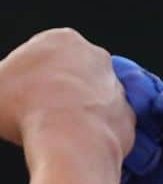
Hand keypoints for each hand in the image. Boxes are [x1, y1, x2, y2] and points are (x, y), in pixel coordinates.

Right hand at [0, 29, 134, 163]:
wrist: (72, 140)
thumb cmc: (24, 107)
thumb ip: (2, 80)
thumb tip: (5, 88)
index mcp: (62, 39)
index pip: (40, 56)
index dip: (25, 78)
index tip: (17, 96)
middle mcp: (97, 57)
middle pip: (69, 75)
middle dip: (55, 92)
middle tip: (34, 115)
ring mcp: (117, 86)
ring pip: (90, 100)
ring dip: (76, 113)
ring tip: (55, 133)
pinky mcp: (128, 115)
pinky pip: (106, 124)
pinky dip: (93, 134)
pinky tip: (77, 144)